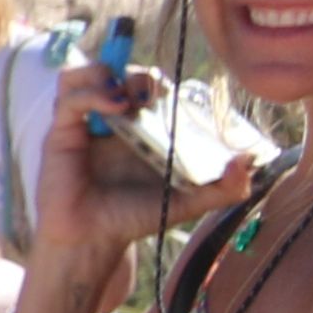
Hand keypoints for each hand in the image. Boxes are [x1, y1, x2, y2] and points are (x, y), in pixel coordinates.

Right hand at [32, 52, 242, 273]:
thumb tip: (251, 159)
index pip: (149, 86)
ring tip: (127, 96)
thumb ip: (226, 186)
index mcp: (140, 128)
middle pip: (121, 72)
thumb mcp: (190, 200)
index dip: (160, 82)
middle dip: (141, 76)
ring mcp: (84, 123)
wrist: (95, 239)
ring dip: (108, 72)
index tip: (173, 96)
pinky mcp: (61, 131)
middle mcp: (112, 120)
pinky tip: (114, 106)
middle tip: (154, 95)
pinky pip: (70, 96)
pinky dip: (91, 92)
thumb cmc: (135, 218)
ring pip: (88, 73)